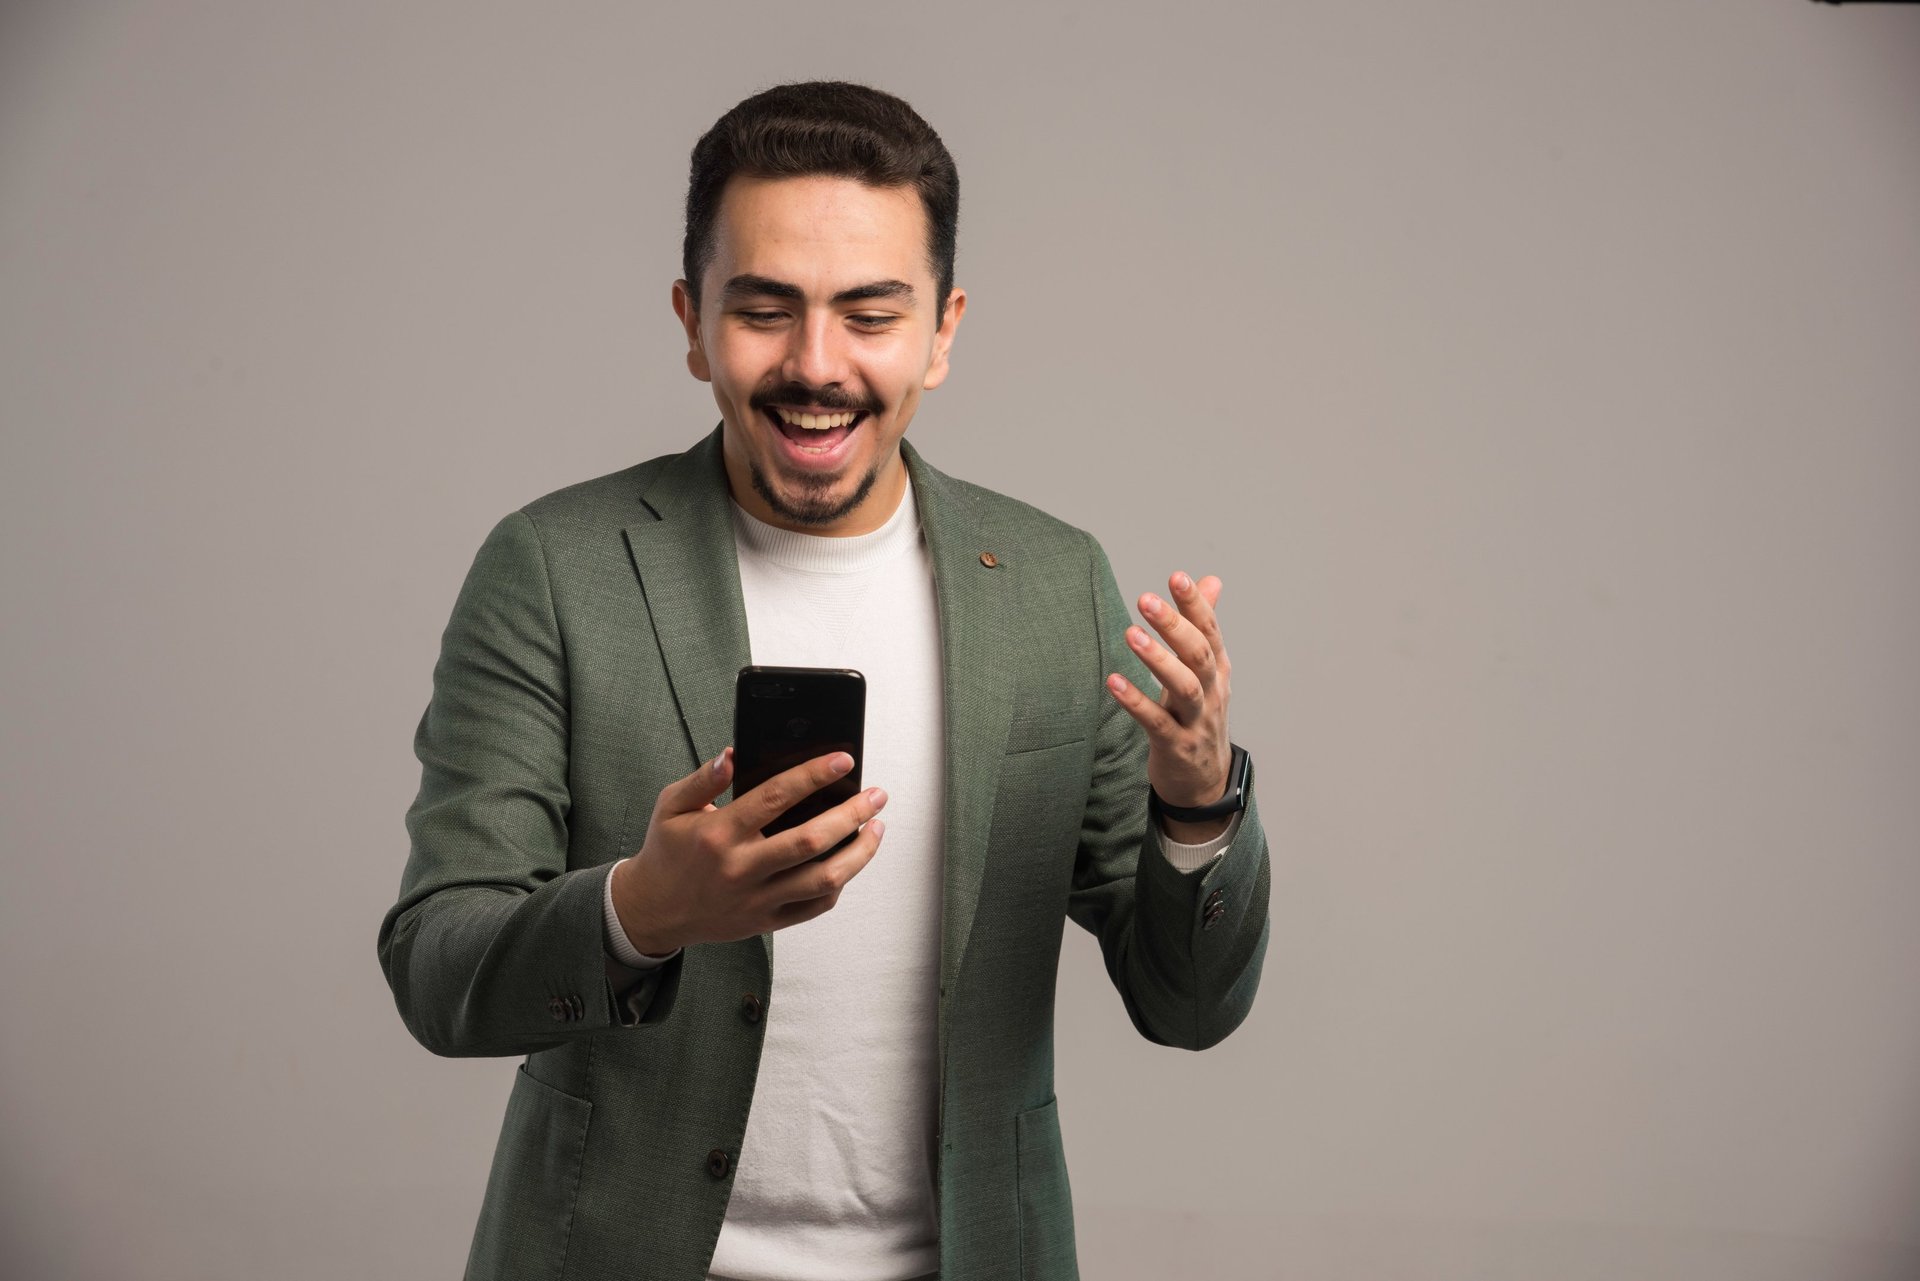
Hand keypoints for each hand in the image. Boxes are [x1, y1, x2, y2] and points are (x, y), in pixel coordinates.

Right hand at [610, 747, 887, 955]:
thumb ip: (703, 777)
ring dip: (859, 853)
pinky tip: (850, 861)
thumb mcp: (671, 805)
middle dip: (852, 814)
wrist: (652, 910)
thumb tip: (734, 754)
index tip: (844, 759)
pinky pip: (814, 907)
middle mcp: (741, 868)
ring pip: (822, 879)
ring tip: (877, 828)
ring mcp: (756, 899)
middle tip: (876, 795)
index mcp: (718, 834)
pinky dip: (839, 884)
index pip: (776, 797)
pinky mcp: (766, 921)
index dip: (814, 775)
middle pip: (810, 841)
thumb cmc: (667, 852)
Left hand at [1105, 571, 1234, 841]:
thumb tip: (1212, 580)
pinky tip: (1113, 682)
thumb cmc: (1199, 717)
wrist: (1205, 783)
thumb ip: (1205, 626)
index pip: (1210, 631)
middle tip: (1146, 599)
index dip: (1195, 604)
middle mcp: (1212, 692)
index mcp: (1218, 670)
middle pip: (1200, 654)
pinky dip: (1135, 701)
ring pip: (1184, 687)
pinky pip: (1156, 722)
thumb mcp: (1208, 671)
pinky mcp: (1176, 746)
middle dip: (1175, 625)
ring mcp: (1196, 721)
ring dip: (1157, 660)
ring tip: (1131, 633)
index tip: (1176, 576)